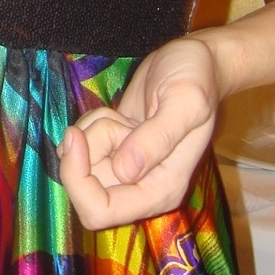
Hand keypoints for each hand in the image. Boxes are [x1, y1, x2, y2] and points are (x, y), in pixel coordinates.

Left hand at [57, 35, 220, 227]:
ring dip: (91, 132)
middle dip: (88, 147)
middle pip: (84, 186)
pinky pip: (81, 149)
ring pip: (80, 164)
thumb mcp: (185, 102)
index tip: (78, 137)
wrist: (195, 62)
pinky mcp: (114, 150)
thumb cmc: (196, 80)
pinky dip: (88, 126)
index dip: (79, 180)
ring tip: (124, 116)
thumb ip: (157, 137)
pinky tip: (116, 115)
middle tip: (116, 121)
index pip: (101, 211)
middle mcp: (141, 187)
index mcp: (162, 189)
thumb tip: (125, 171)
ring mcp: (126, 169)